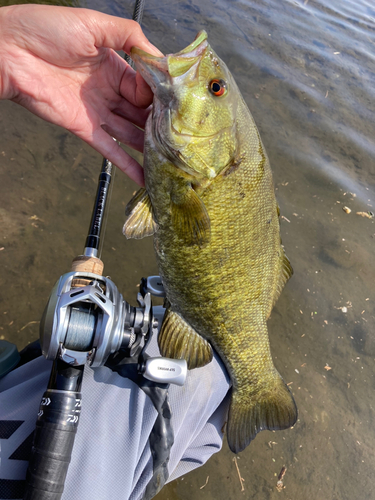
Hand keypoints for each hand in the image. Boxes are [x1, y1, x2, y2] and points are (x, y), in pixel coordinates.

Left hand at [0, 5, 161, 184]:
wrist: (8, 50)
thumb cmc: (46, 29)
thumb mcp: (94, 24)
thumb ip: (129, 37)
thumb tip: (160, 58)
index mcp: (114, 66)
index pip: (145, 86)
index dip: (159, 95)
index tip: (176, 105)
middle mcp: (108, 91)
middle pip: (141, 112)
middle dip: (160, 124)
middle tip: (182, 138)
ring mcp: (97, 112)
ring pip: (130, 133)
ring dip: (149, 147)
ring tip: (172, 160)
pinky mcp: (83, 128)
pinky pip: (110, 150)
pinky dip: (126, 165)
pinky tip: (144, 177)